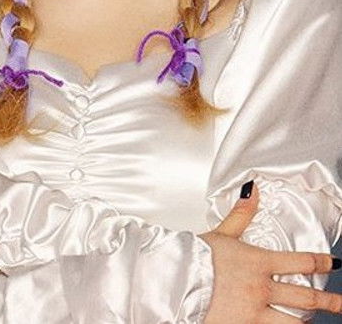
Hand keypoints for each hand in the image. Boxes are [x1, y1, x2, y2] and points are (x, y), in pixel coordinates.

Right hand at [199, 182, 341, 320]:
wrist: (175, 284)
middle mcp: (260, 289)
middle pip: (305, 298)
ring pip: (292, 322)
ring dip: (305, 321)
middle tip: (341, 303)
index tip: (334, 264)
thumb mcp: (221, 234)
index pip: (300, 262)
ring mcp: (254, 314)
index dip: (322, 262)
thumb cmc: (195, 259)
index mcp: (258, 262)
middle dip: (328, 302)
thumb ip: (241, 214)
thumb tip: (252, 189)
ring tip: (314, 321)